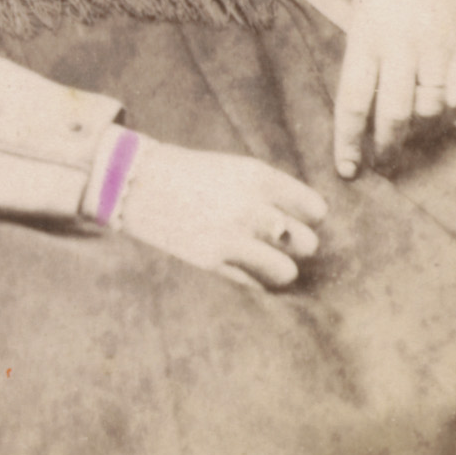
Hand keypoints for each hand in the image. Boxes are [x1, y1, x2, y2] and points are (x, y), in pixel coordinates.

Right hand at [114, 139, 328, 290]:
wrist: (139, 182)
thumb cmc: (194, 175)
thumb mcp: (238, 171)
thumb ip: (272, 194)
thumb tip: (305, 226)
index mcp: (260, 178)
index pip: (316, 210)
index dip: (308, 218)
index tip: (293, 218)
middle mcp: (251, 207)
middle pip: (308, 243)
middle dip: (295, 245)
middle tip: (276, 241)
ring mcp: (232, 236)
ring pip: (287, 271)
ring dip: (277, 268)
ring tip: (261, 259)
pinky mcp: (212, 261)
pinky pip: (256, 284)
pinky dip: (252, 278)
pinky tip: (237, 264)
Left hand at [333, 0, 455, 178]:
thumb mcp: (359, 15)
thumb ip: (362, 61)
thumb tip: (360, 116)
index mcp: (365, 37)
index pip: (352, 102)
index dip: (348, 142)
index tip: (348, 170)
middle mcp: (400, 44)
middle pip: (393, 115)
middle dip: (386, 146)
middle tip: (382, 159)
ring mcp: (435, 45)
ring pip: (428, 110)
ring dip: (418, 127)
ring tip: (409, 126)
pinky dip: (445, 108)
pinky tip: (435, 103)